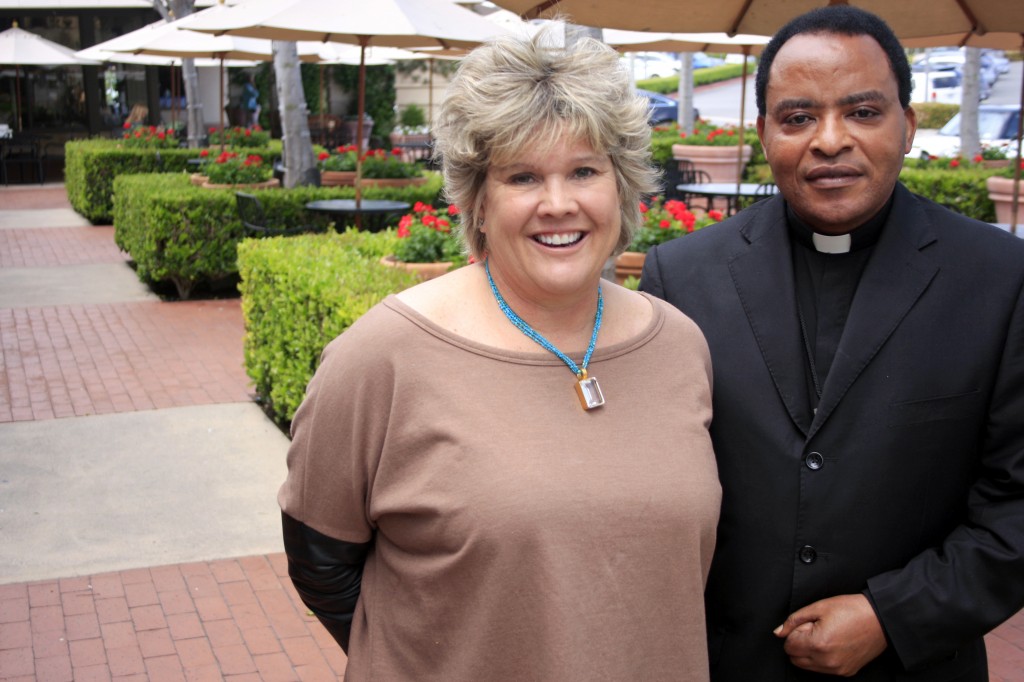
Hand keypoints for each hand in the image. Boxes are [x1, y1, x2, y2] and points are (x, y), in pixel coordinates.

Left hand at [773, 594, 887, 676]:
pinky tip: (834, 644)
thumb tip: (778, 632)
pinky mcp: (846, 672)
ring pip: (807, 666)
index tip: (808, 623)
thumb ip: (794, 620)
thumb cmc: (852, 610)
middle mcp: (826, 661)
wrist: (881, 619)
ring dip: (809, 652)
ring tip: (825, 635)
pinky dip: (822, 658)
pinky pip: (823, 669)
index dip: (794, 632)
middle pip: (795, 658)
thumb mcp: (819, 607)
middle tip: (815, 629)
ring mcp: (837, 669)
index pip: (788, 645)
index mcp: (818, 644)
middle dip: (799, 643)